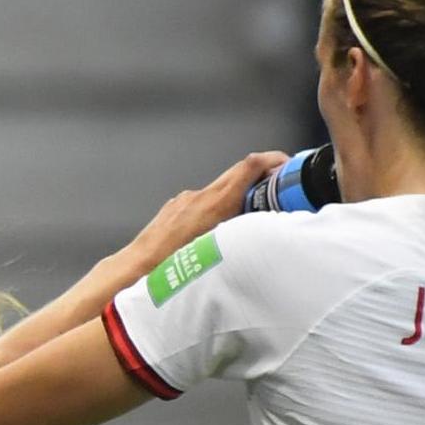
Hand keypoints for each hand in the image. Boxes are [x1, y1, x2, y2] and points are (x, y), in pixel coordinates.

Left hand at [128, 151, 292, 270]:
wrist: (138, 265)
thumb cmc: (173, 263)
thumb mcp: (219, 249)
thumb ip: (243, 232)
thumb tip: (263, 230)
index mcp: (216, 202)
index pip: (249, 166)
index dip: (272, 160)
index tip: (287, 163)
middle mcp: (200, 195)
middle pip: (237, 173)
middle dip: (260, 176)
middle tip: (278, 186)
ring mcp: (184, 200)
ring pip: (219, 189)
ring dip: (237, 195)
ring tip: (248, 214)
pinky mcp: (174, 208)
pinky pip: (201, 202)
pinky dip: (215, 208)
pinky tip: (216, 228)